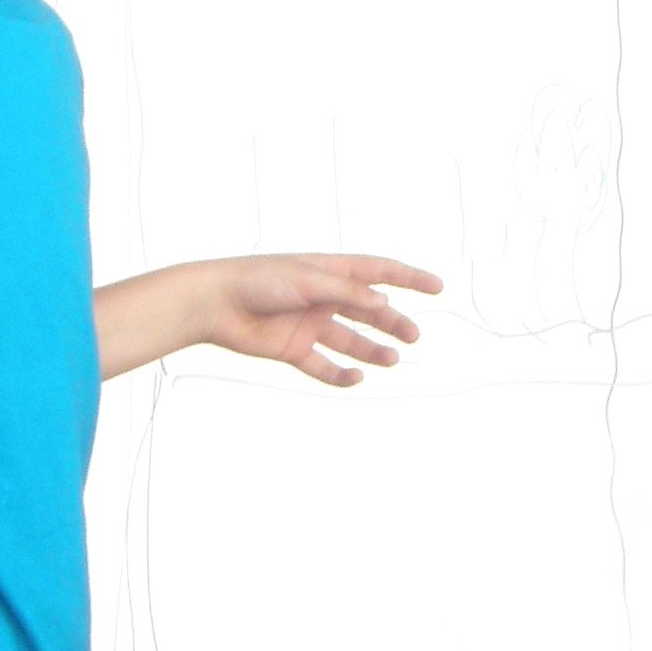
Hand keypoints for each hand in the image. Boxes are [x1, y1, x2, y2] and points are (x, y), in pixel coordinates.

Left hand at [200, 255, 440, 383]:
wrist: (214, 304)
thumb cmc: (257, 280)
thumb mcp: (309, 279)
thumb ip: (347, 292)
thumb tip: (382, 302)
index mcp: (330, 271)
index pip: (378, 271)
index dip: (409, 278)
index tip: (437, 287)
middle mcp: (323, 297)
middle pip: (369, 310)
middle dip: (394, 322)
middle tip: (413, 336)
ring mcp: (309, 323)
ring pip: (351, 340)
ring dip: (372, 351)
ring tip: (392, 360)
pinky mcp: (294, 348)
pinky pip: (324, 365)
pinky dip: (340, 374)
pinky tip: (356, 378)